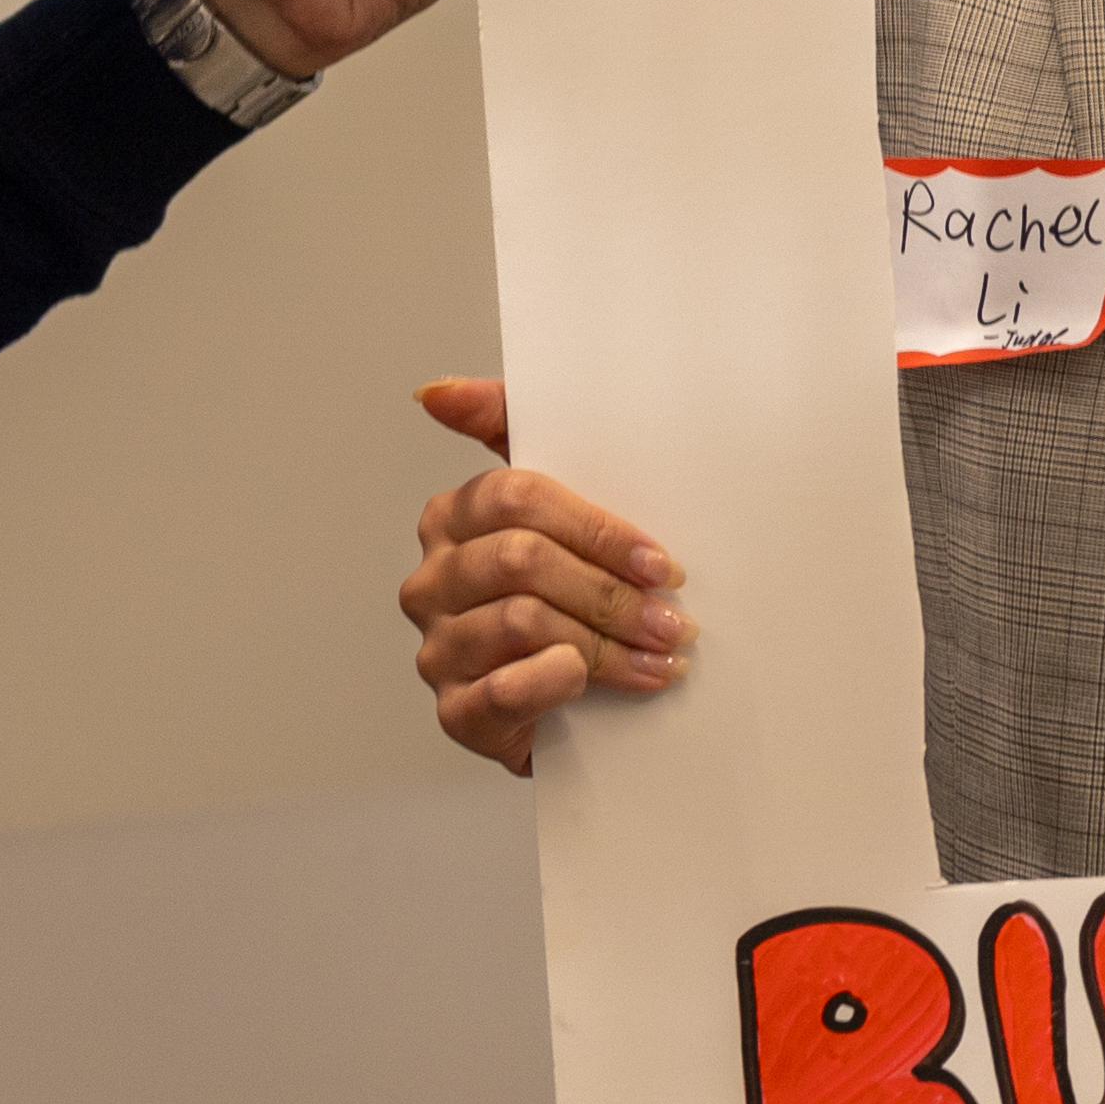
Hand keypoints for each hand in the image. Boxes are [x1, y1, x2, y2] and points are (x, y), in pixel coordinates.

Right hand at [400, 375, 692, 773]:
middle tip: (671, 619)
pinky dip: (555, 683)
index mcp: (451, 520)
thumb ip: (503, 430)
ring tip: (657, 658)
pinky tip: (590, 682)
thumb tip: (436, 392)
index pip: (514, 497)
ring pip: (521, 622)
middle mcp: (432, 580)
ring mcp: (439, 647)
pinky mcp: (457, 712)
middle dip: (609, 591)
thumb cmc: (570, 600)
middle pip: (521, 560)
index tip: (659, 562)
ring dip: (605, 643)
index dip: (596, 529)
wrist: (579, 711)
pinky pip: (504, 689)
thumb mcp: (557, 514)